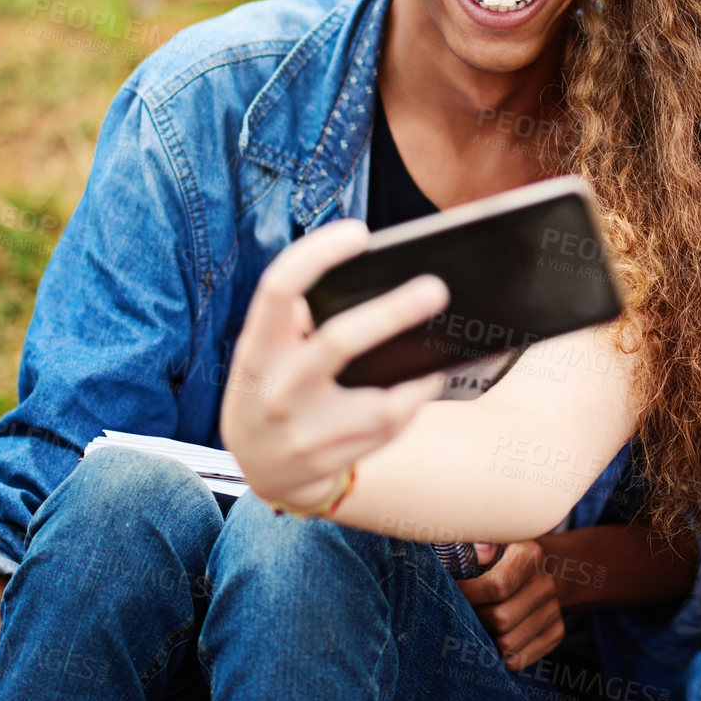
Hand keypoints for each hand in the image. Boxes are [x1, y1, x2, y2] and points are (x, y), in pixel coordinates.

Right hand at [221, 219, 450, 512]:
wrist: (262, 466)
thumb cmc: (277, 384)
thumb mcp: (267, 350)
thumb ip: (299, 317)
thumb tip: (370, 274)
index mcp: (256, 347)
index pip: (278, 288)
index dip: (317, 255)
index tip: (360, 233)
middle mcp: (273, 389)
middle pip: (338, 342)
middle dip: (392, 313)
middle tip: (436, 287)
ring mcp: (301, 430)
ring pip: (376, 401)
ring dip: (416, 371)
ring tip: (443, 340)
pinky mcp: (329, 460)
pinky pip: (387, 426)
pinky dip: (413, 398)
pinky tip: (429, 377)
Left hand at [457, 540, 564, 671]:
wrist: (543, 568)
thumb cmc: (504, 555)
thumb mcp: (492, 540)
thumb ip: (480, 544)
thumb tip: (479, 557)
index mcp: (529, 556)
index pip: (498, 586)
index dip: (470, 594)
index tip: (455, 591)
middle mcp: (546, 584)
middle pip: (501, 619)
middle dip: (476, 618)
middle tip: (466, 610)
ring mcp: (553, 610)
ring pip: (508, 644)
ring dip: (487, 639)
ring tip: (479, 623)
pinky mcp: (555, 632)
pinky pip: (520, 660)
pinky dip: (500, 655)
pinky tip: (493, 636)